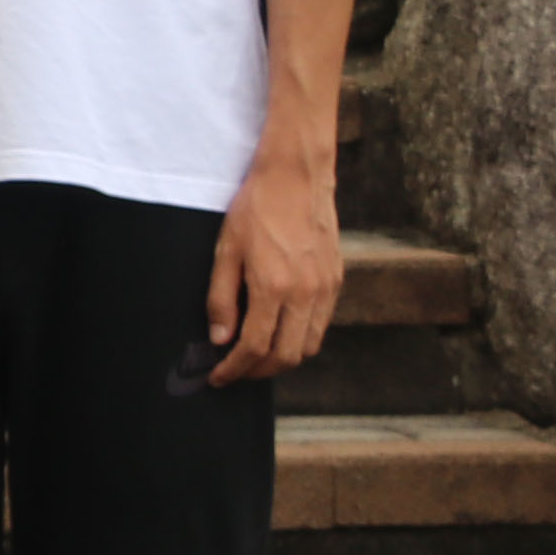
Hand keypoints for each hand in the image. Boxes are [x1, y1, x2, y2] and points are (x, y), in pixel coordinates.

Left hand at [207, 149, 347, 382]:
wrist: (296, 177)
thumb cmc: (256, 208)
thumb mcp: (226, 250)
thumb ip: (221, 298)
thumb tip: (220, 339)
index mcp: (274, 287)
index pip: (255, 347)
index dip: (234, 369)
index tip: (218, 377)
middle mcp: (306, 294)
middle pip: (286, 357)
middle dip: (258, 372)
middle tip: (236, 371)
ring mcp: (326, 289)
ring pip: (308, 346)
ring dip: (282, 358)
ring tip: (256, 355)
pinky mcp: (336, 281)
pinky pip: (321, 325)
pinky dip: (299, 338)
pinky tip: (279, 329)